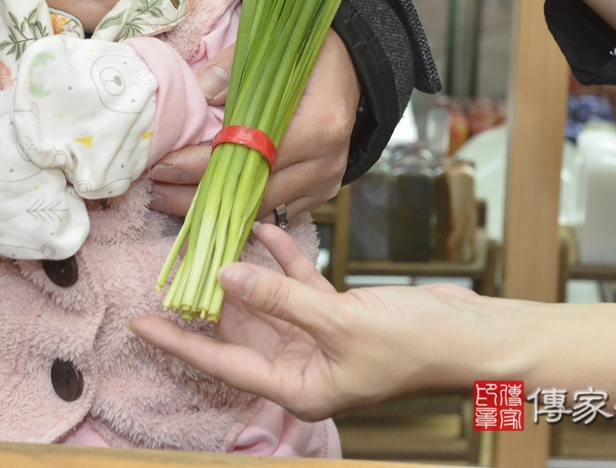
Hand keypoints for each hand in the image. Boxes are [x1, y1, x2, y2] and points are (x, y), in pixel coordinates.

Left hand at [130, 223, 499, 420]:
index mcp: (299, 387)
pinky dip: (283, 259)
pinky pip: (299, 285)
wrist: (473, 336)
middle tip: (175, 263)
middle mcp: (303, 365)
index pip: (224, 364)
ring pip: (267, 302)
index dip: (181, 343)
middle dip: (211, 297)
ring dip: (246, 270)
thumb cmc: (413, 344)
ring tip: (214, 236)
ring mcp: (320, 338)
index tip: (142, 324)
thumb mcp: (339, 321)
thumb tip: (224, 275)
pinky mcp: (339, 313)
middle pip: (241, 331)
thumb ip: (279, 298)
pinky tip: (263, 229)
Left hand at [147, 30, 356, 219]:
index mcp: (317, 125)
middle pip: (253, 194)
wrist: (355, 68)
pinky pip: (277, 212)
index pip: (248, 157)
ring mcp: (326, 181)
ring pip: (263, 211)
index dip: (201, 165)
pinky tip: (207, 203)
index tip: (162, 167)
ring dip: (215, 209)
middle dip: (199, 196)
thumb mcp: (274, 47)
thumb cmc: (310, 55)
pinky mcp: (322, 191)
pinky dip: (241, 211)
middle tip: (155, 193)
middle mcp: (325, 162)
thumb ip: (233, 67)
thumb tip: (199, 91)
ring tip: (171, 200)